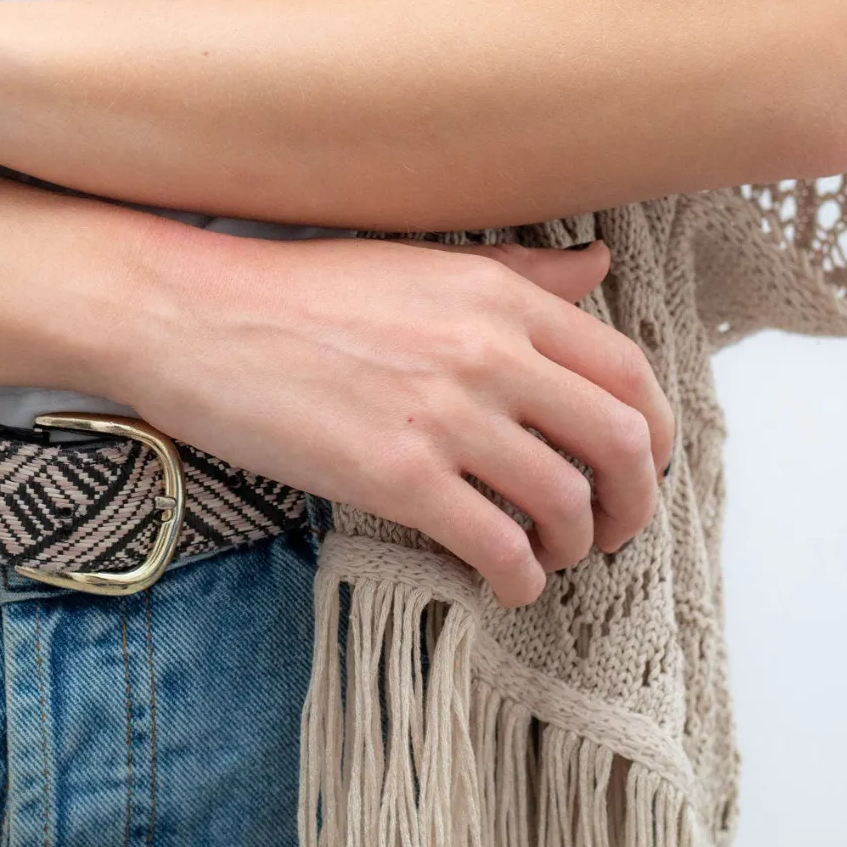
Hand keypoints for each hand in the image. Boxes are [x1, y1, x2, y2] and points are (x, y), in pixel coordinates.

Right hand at [108, 232, 672, 606]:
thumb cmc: (293, 290)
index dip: (655, 432)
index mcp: (497, 294)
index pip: (626, 369)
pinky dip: (519, 578)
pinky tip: (507, 585)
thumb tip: (597, 266)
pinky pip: (495, 544)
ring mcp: (443, 415)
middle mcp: (486, 350)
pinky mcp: (395, 475)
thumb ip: (514, 271)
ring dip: (574, 545)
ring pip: (564, 500)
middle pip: (618, 441)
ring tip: (553, 557)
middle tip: (613, 529)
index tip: (642, 464)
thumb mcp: (416, 261)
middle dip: (633, 501)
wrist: (192, 317)